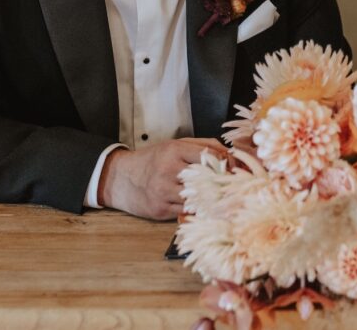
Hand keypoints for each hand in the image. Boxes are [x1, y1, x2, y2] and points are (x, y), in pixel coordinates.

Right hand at [98, 138, 227, 219]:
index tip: (234, 166)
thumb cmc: (152, 160)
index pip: (209, 156)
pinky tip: (205, 207)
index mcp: (174, 151)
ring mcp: (163, 192)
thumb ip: (202, 145)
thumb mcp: (174, 145)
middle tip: (236, 185)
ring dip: (212, 199)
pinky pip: (187, 211)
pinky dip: (198, 209)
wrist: (120, 178)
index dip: (225, 161)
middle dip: (223, 182)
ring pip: (198, 198)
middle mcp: (168, 171)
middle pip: (206, 178)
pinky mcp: (161, 210)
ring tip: (223, 197)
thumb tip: (228, 153)